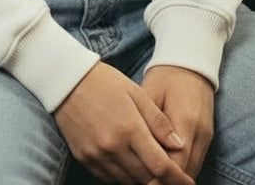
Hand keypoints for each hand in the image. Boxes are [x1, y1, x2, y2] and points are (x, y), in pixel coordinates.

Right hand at [54, 62, 194, 183]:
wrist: (66, 79)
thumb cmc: (105, 82)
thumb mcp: (136, 93)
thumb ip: (159, 121)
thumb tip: (180, 145)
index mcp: (130, 129)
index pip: (161, 166)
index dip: (178, 179)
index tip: (188, 184)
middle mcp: (113, 147)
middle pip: (146, 178)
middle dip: (162, 182)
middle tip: (172, 177)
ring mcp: (97, 155)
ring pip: (128, 181)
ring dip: (143, 180)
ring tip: (152, 171)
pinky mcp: (84, 158)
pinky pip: (109, 178)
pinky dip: (123, 177)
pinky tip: (129, 167)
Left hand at [141, 66, 214, 180]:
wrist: (190, 61)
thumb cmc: (165, 76)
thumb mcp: (150, 94)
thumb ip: (149, 123)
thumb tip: (141, 151)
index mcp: (185, 120)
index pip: (175, 162)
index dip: (160, 176)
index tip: (143, 182)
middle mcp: (200, 132)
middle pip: (186, 171)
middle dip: (166, 181)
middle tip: (144, 184)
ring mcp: (206, 136)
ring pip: (193, 170)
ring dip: (174, 178)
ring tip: (151, 180)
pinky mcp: (207, 136)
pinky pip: (196, 162)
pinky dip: (181, 170)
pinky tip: (163, 172)